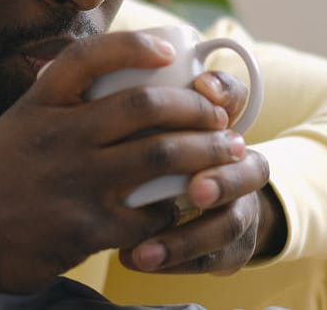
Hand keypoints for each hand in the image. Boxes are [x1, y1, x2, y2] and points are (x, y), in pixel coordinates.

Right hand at [0, 32, 245, 303]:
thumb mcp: (16, 124)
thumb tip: (102, 72)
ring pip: (159, 155)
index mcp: (40, 105)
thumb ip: (55, 100)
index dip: (133, 46)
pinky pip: (150, 212)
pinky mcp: (86, 228)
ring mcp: (73, 182)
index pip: (89, 57)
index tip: (167, 51)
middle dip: (194, 107)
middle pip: (144, 106)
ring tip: (226, 151)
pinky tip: (190, 203)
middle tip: (218, 115)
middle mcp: (58, 136)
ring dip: (203, 151)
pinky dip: (179, 206)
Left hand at [118, 71, 283, 274]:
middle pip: (250, 166)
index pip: (233, 99)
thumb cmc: (150, 147)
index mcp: (216, 121)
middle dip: (223, 177)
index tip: (203, 90)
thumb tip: (76, 66)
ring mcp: (237, 204)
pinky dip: (174, 259)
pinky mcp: (229, 244)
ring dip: (190, 235)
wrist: (200, 204)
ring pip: (232, 220)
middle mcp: (235, 161)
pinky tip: (137, 260)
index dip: (224, 92)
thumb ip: (123, 94)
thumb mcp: (139, 118)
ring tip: (144, 249)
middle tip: (195, 190)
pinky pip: (212, 257)